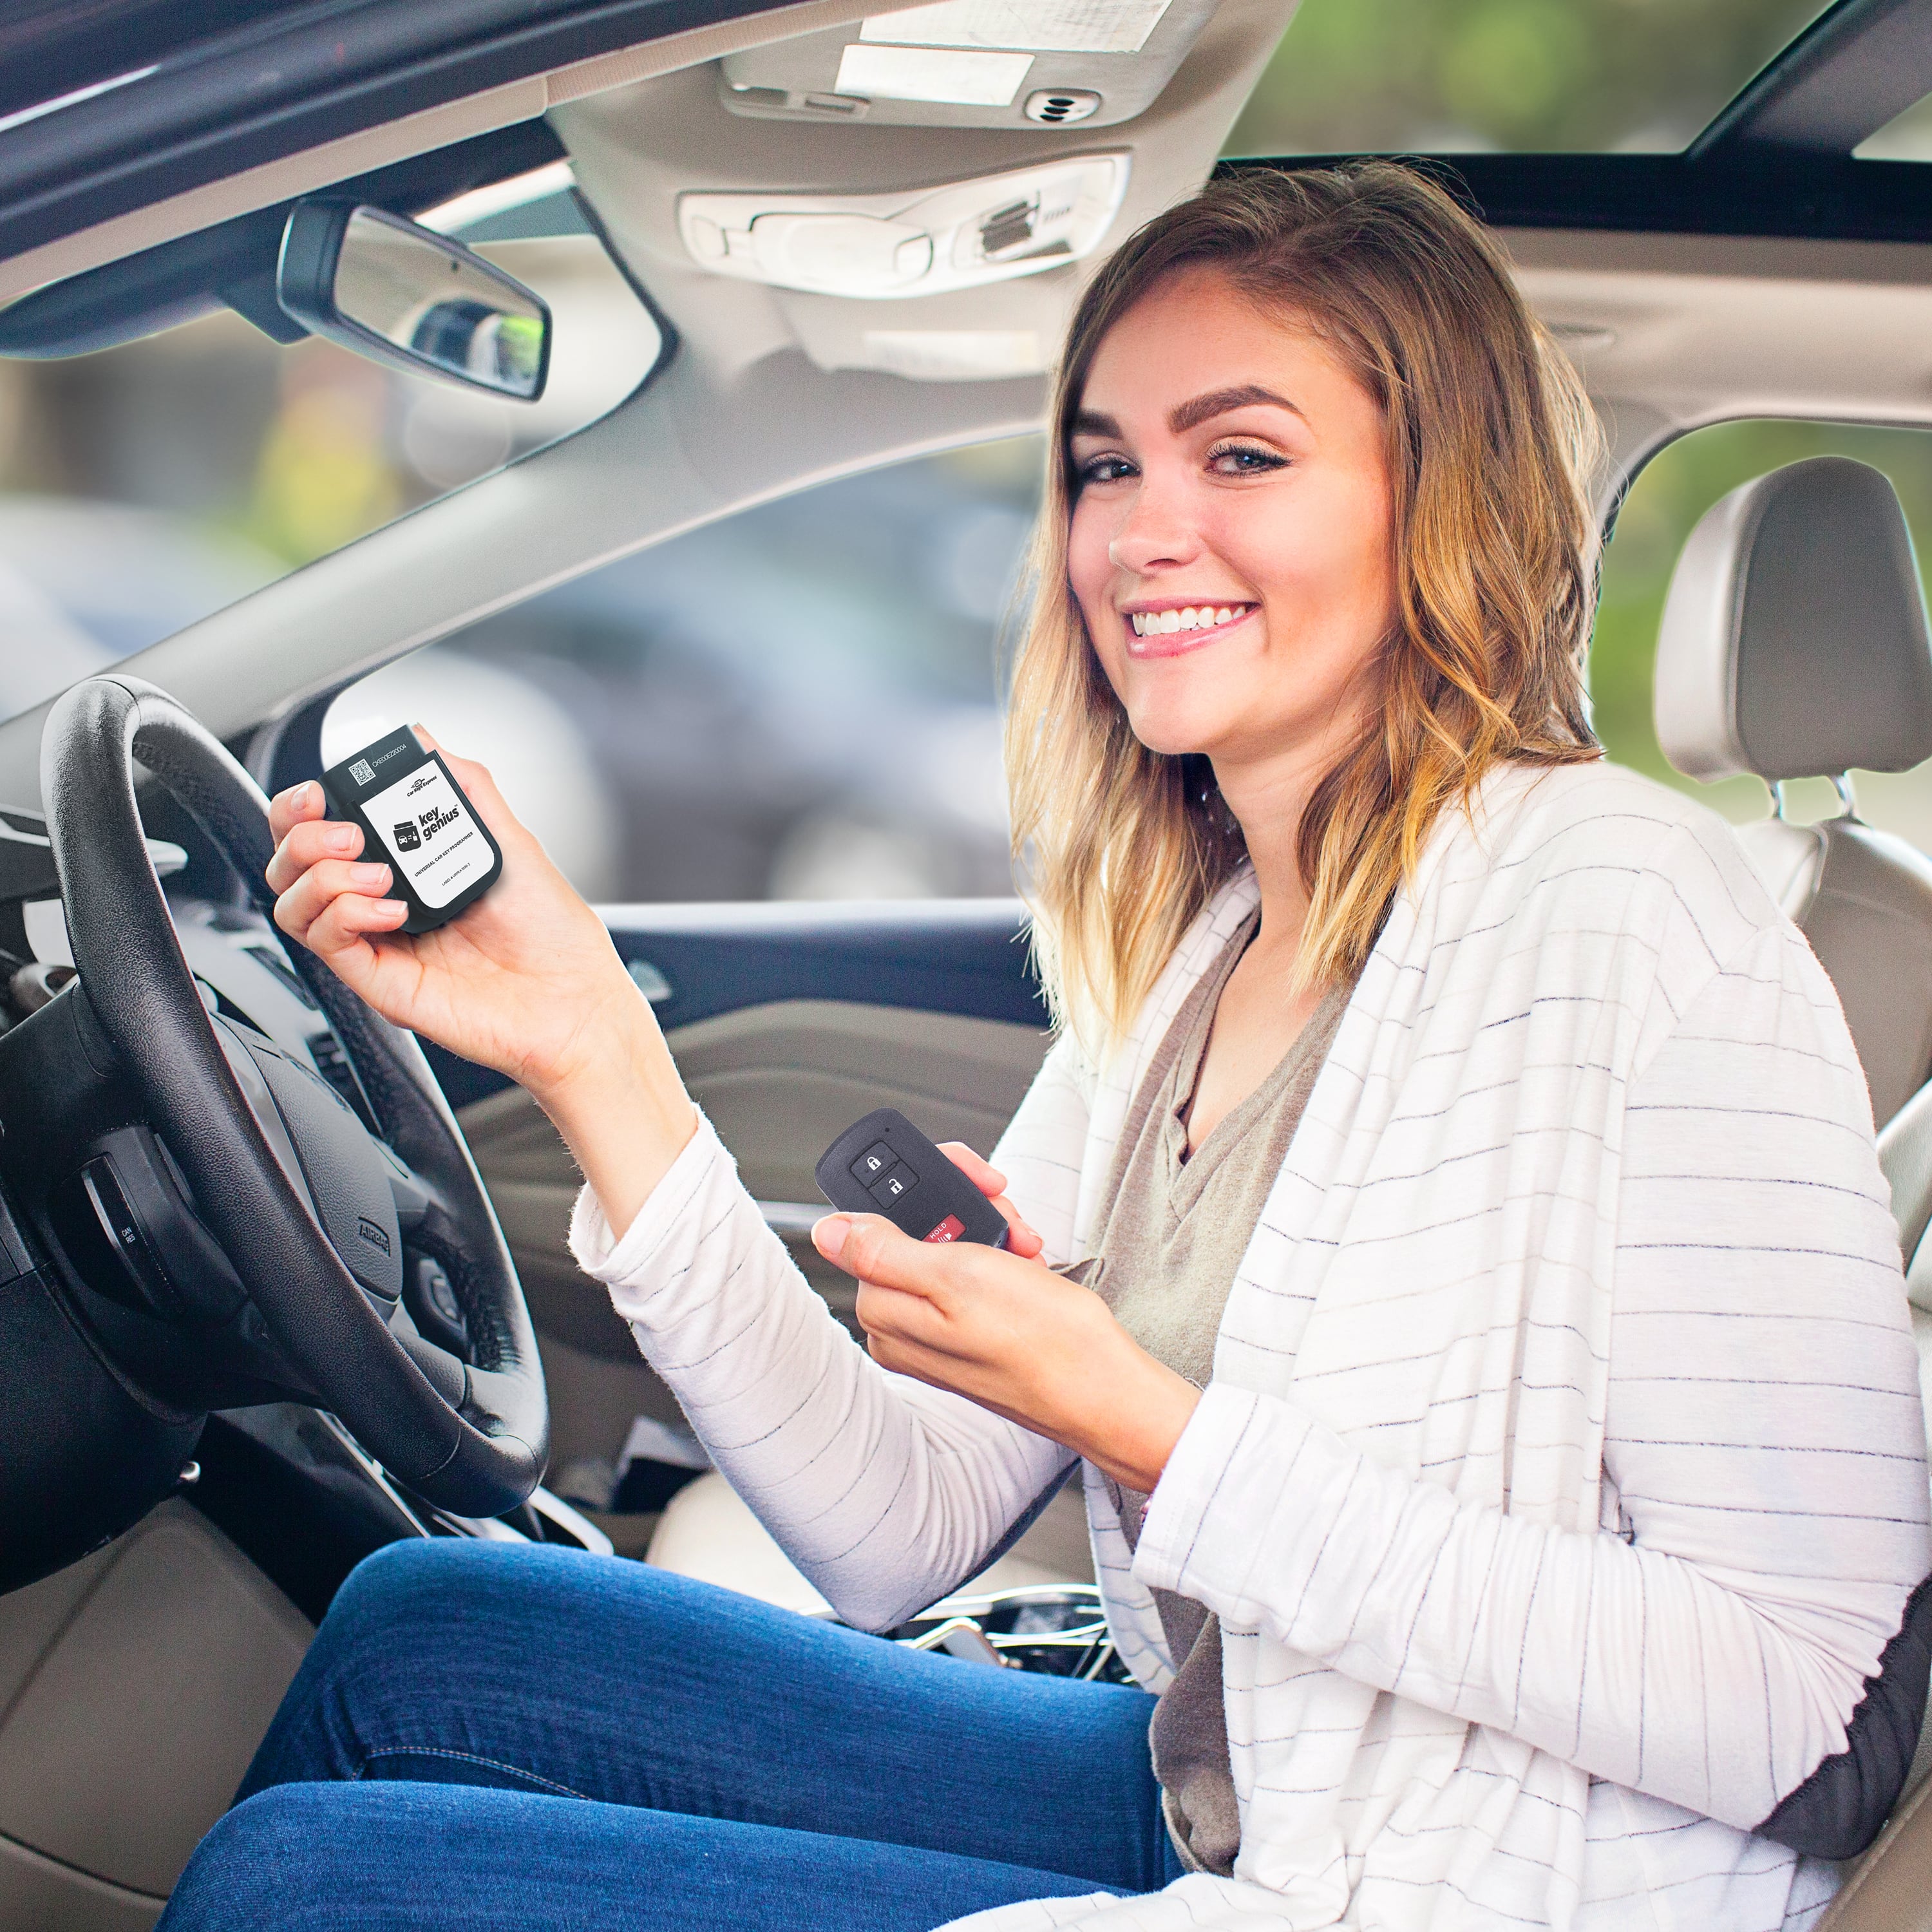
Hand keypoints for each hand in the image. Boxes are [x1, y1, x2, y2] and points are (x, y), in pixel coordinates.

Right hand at [264, 729, 693, 1231]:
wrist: (573, 1000)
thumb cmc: (552, 933)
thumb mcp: (510, 841)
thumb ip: (464, 787)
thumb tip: (422, 739)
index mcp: (405, 866)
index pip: (322, 829)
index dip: (303, 806)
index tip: (321, 792)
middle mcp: (380, 901)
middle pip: (291, 863)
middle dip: (301, 834)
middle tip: (349, 833)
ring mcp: (376, 941)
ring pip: (292, 902)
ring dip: (322, 874)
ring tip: (380, 873)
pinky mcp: (378, 979)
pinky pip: (325, 941)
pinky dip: (344, 913)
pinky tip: (391, 910)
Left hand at [811, 1144, 1200, 1492]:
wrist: (1103, 1388)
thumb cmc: (1041, 1339)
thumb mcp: (958, 1277)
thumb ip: (884, 1250)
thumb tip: (827, 1231)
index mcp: (884, 1310)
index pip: (880, 1219)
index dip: (931, 1191)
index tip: (977, 1184)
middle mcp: (902, 1324)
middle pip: (915, 1231)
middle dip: (968, 1215)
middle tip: (1009, 1223)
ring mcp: (935, 1332)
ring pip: (950, 1248)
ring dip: (992, 1235)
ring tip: (1025, 1251)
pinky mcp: (968, 1334)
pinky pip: (973, 1276)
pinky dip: (1003, 1261)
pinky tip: (1027, 1270)